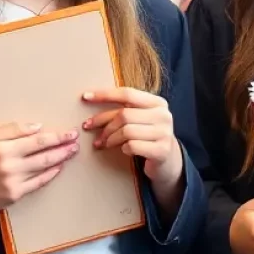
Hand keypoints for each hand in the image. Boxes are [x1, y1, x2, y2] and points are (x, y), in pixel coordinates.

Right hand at [0, 122, 78, 213]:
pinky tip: (57, 169)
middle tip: (76, 142)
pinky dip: (49, 175)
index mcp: (2, 149)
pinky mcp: (12, 196)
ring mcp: (12, 183)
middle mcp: (10, 166)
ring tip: (71, 153)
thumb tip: (38, 127)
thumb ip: (12, 130)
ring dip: (60, 160)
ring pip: (43, 169)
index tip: (70, 132)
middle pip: (44, 155)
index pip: (38, 141)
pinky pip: (36, 184)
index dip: (57, 137)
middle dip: (63, 148)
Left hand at [82, 87, 183, 211]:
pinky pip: (132, 146)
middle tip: (90, 128)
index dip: (105, 94)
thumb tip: (92, 101)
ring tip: (104, 143)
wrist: (168, 160)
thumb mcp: (141, 118)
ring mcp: (164, 133)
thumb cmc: (148, 136)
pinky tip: (124, 150)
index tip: (85, 97)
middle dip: (104, 123)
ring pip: (126, 131)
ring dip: (110, 138)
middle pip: (124, 114)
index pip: (128, 93)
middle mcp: (163, 115)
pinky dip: (123, 148)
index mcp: (157, 102)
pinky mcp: (161, 150)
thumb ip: (125, 109)